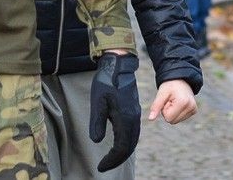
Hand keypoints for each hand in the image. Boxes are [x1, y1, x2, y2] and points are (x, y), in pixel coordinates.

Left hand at [88, 52, 140, 171]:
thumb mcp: (97, 102)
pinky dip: (126, 143)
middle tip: (104, 166)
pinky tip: (118, 144)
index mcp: (125, 118)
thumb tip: (97, 141)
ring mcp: (135, 115)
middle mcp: (133, 119)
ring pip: (132, 140)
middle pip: (129, 147)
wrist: (118, 65)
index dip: (111, 160)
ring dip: (122, 152)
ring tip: (110, 159)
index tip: (101, 167)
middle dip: (117, 159)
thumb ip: (97, 122)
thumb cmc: (106, 81)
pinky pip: (133, 132)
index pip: (121, 148)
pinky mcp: (133, 111)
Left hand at [149, 80, 196, 123]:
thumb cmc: (169, 85)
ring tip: (174, 101)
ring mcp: (194, 110)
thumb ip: (156, 106)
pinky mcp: (194, 111)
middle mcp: (191, 107)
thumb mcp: (161, 94)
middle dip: (168, 111)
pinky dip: (177, 112)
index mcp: (183, 103)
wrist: (180, 78)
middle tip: (170, 100)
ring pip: (176, 121)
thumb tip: (150, 118)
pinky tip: (179, 102)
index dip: (164, 109)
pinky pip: (181, 118)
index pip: (168, 118)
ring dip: (172, 112)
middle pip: (172, 121)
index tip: (167, 100)